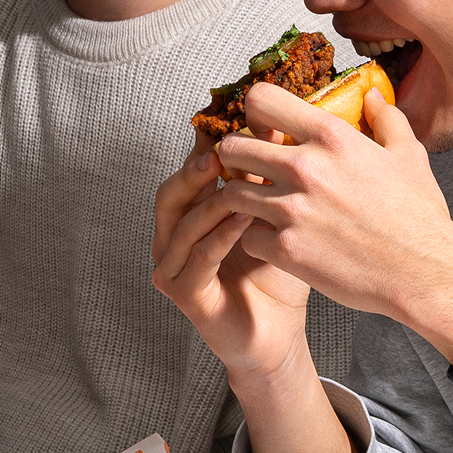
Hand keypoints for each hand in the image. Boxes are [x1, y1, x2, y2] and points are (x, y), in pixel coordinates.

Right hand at [152, 136, 312, 382]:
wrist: (280, 332)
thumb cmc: (275, 273)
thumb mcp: (272, 216)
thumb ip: (266, 177)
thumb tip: (275, 124)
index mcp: (190, 215)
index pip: (189, 172)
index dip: (208, 145)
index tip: (234, 120)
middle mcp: (172, 238)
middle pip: (171, 192)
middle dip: (196, 168)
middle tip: (222, 148)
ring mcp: (174, 267)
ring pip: (182, 223)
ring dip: (211, 199)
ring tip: (240, 180)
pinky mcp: (185, 294)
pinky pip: (199, 258)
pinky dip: (220, 236)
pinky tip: (244, 220)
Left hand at [217, 83, 452, 360]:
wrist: (425, 272)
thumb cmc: (419, 215)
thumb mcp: (409, 155)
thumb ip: (386, 119)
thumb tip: (373, 96)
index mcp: (330, 136)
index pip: (261, 99)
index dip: (255, 113)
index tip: (263, 130)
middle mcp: (304, 166)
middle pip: (231, 147)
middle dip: (237, 159)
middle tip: (252, 172)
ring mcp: (291, 209)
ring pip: (231, 193)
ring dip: (244, 200)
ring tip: (264, 209)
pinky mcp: (285, 249)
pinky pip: (246, 238)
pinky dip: (258, 242)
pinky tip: (280, 243)